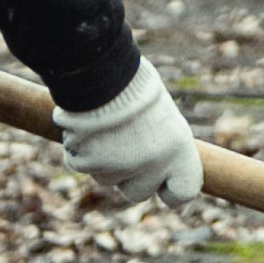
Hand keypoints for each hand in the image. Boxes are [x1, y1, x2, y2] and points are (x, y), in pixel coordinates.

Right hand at [57, 63, 204, 204]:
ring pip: (107, 177)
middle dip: (130, 176)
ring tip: (103, 126)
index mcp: (178, 150)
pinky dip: (79, 149)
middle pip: (138, 192)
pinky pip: (80, 163)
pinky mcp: (87, 163)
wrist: (100, 70)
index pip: (184, 190)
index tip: (165, 186)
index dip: (173, 191)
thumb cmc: (134, 85)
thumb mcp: (161, 114)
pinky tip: (84, 126)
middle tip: (123, 147)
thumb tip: (157, 165)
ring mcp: (117, 167)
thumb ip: (159, 144)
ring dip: (103, 160)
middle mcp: (151, 165)